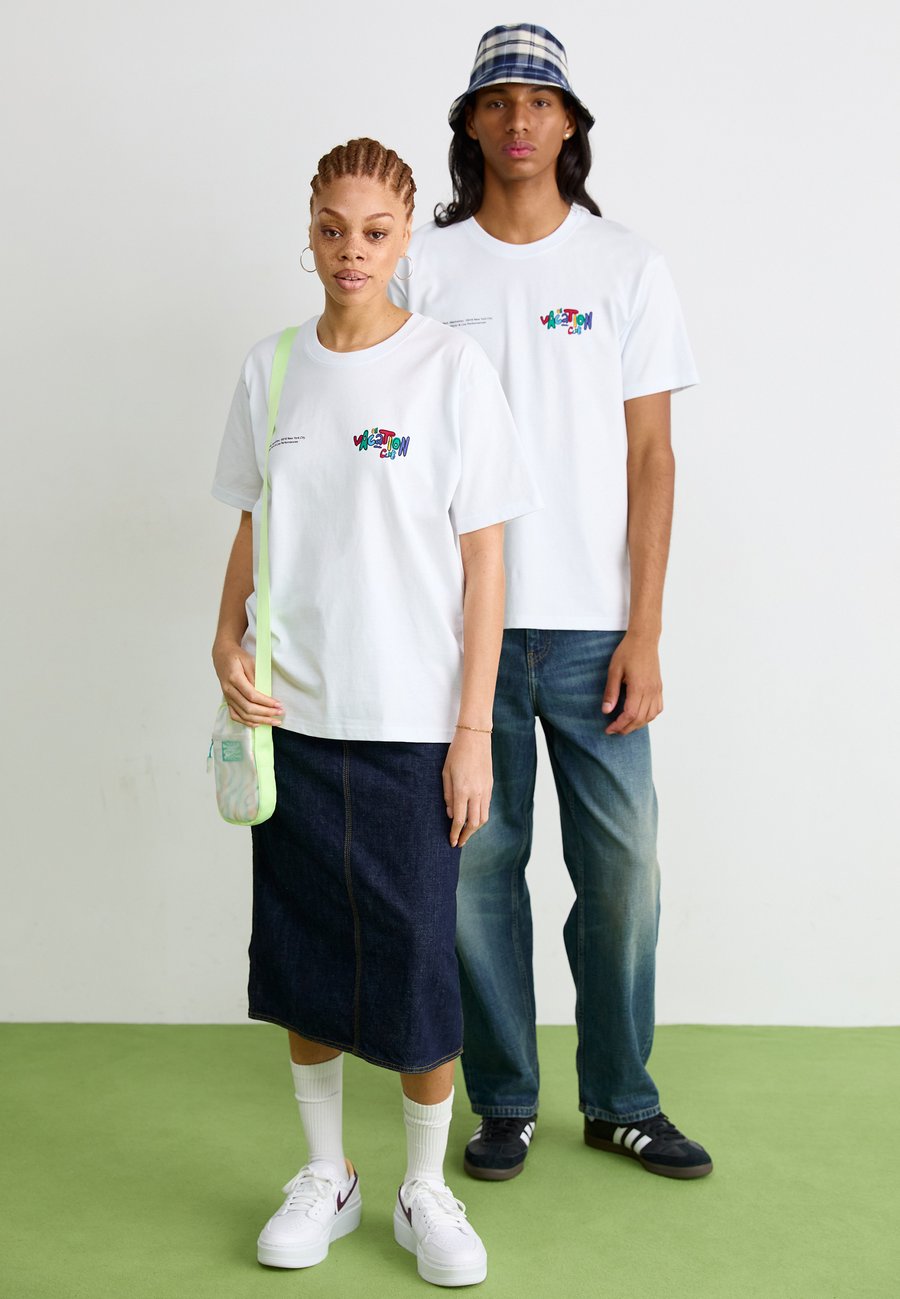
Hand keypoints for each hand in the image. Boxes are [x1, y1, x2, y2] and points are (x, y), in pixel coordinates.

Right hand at [212, 639, 283, 727]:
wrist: (222, 655)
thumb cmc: (237, 657)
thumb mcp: (249, 661)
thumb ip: (256, 676)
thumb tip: (264, 692)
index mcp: (234, 678)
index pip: (252, 695)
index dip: (266, 702)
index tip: (278, 704)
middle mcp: (229, 690)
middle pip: (248, 708)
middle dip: (266, 713)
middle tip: (280, 713)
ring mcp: (227, 697)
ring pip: (243, 715)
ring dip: (260, 720)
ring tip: (273, 721)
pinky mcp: (227, 701)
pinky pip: (235, 716)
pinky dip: (247, 722)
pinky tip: (258, 723)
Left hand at [442, 729, 492, 847]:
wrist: (476, 737)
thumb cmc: (456, 753)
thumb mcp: (445, 773)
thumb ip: (447, 795)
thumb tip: (451, 814)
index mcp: (463, 790)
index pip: (460, 820)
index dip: (455, 833)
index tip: (451, 842)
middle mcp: (477, 793)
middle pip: (474, 823)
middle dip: (466, 836)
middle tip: (459, 843)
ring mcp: (486, 790)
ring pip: (484, 817)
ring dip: (475, 829)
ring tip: (466, 833)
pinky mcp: (490, 785)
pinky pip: (487, 807)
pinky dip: (481, 816)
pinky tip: (474, 818)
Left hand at [601, 633, 662, 735]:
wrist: (644, 639)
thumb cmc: (628, 652)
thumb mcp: (614, 671)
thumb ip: (611, 692)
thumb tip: (606, 711)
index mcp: (638, 687)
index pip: (630, 714)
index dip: (619, 725)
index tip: (609, 729)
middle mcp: (650, 691)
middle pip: (640, 719)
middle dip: (626, 728)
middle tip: (614, 730)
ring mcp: (657, 690)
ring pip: (650, 716)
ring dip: (638, 725)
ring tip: (625, 726)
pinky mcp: (659, 687)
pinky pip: (658, 708)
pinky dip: (649, 717)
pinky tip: (640, 717)